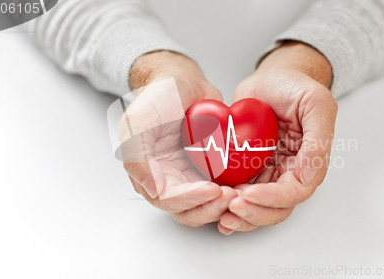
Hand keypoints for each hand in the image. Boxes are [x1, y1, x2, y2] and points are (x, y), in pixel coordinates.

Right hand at [122, 51, 236, 226]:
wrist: (183, 82)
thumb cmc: (158, 97)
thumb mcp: (139, 121)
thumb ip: (136, 155)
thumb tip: (151, 189)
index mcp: (149, 173)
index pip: (169, 199)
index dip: (191, 199)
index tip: (212, 190)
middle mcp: (170, 180)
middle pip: (189, 210)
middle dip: (210, 207)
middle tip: (231, 196)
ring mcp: (191, 176)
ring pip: (207, 204)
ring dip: (222, 205)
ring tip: (240, 193)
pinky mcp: (210, 169)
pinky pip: (222, 188)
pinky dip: (233, 191)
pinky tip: (246, 186)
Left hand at [218, 41, 337, 233]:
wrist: (272, 77)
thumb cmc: (296, 87)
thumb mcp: (316, 105)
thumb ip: (318, 141)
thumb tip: (308, 176)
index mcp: (308, 163)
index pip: (294, 193)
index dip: (272, 199)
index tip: (249, 195)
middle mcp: (288, 172)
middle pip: (275, 208)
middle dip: (254, 213)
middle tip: (231, 208)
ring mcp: (267, 172)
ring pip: (256, 206)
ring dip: (240, 215)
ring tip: (221, 213)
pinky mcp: (247, 167)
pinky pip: (238, 190)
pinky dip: (227, 202)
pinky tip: (214, 206)